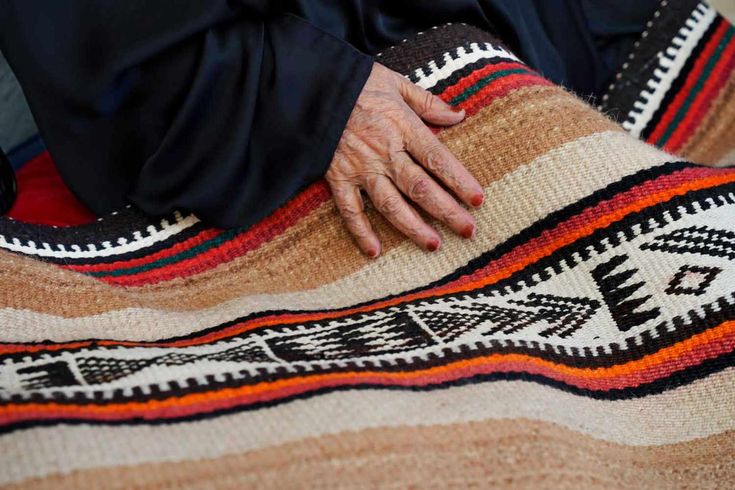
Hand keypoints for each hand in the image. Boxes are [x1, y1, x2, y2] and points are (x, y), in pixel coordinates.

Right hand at [326, 62, 484, 257]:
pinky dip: (360, 231)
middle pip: (420, 188)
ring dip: (413, 227)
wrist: (312, 86)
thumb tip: (459, 114)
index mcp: (403, 127)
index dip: (459, 181)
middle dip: (446, 211)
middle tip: (467, 230)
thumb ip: (429, 102)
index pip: (438, 159)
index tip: (478, 200)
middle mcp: (384, 152)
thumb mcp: (397, 84)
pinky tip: (374, 251)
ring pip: (390, 204)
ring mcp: (361, 168)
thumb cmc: (358, 83)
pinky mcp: (337, 177)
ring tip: (433, 245)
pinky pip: (350, 210)